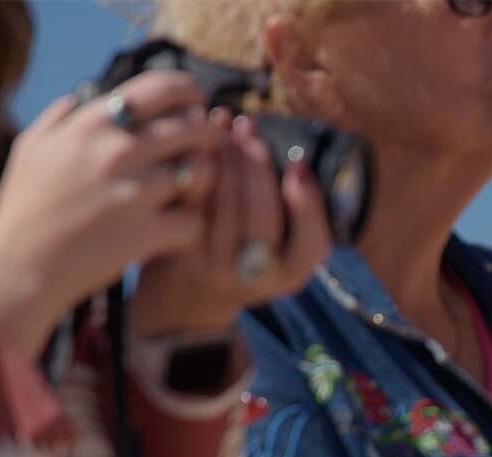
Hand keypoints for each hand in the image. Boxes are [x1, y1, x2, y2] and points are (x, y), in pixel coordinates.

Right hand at [0, 71, 221, 358]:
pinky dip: (190, 226)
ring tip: (191, 188)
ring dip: (203, 180)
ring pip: (201, 172)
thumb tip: (82, 95)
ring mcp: (134, 192)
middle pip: (191, 128)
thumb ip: (59, 117)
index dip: (186, 89)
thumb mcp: (31, 148)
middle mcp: (117, 151)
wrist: (20, 265)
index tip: (196, 100)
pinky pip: (193, 220)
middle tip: (206, 146)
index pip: (158, 88)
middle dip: (206, 134)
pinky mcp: (147, 232)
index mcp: (92, 125)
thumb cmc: (24, 207)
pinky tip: (175, 228)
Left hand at [129, 111, 331, 338]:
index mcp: (289, 275)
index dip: (308, 205)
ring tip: (230, 126)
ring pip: (225, 204)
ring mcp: (213, 264)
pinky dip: (200, 163)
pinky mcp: (180, 247)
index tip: (300, 166)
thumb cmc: (248, 256)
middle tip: (253, 128)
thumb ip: (298, 215)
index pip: (311, 244)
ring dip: (228, 157)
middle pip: (262, 217)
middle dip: (259, 165)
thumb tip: (299, 160)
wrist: (189, 295)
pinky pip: (193, 199)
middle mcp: (252, 277)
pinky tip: (206, 140)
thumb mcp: (284, 249)